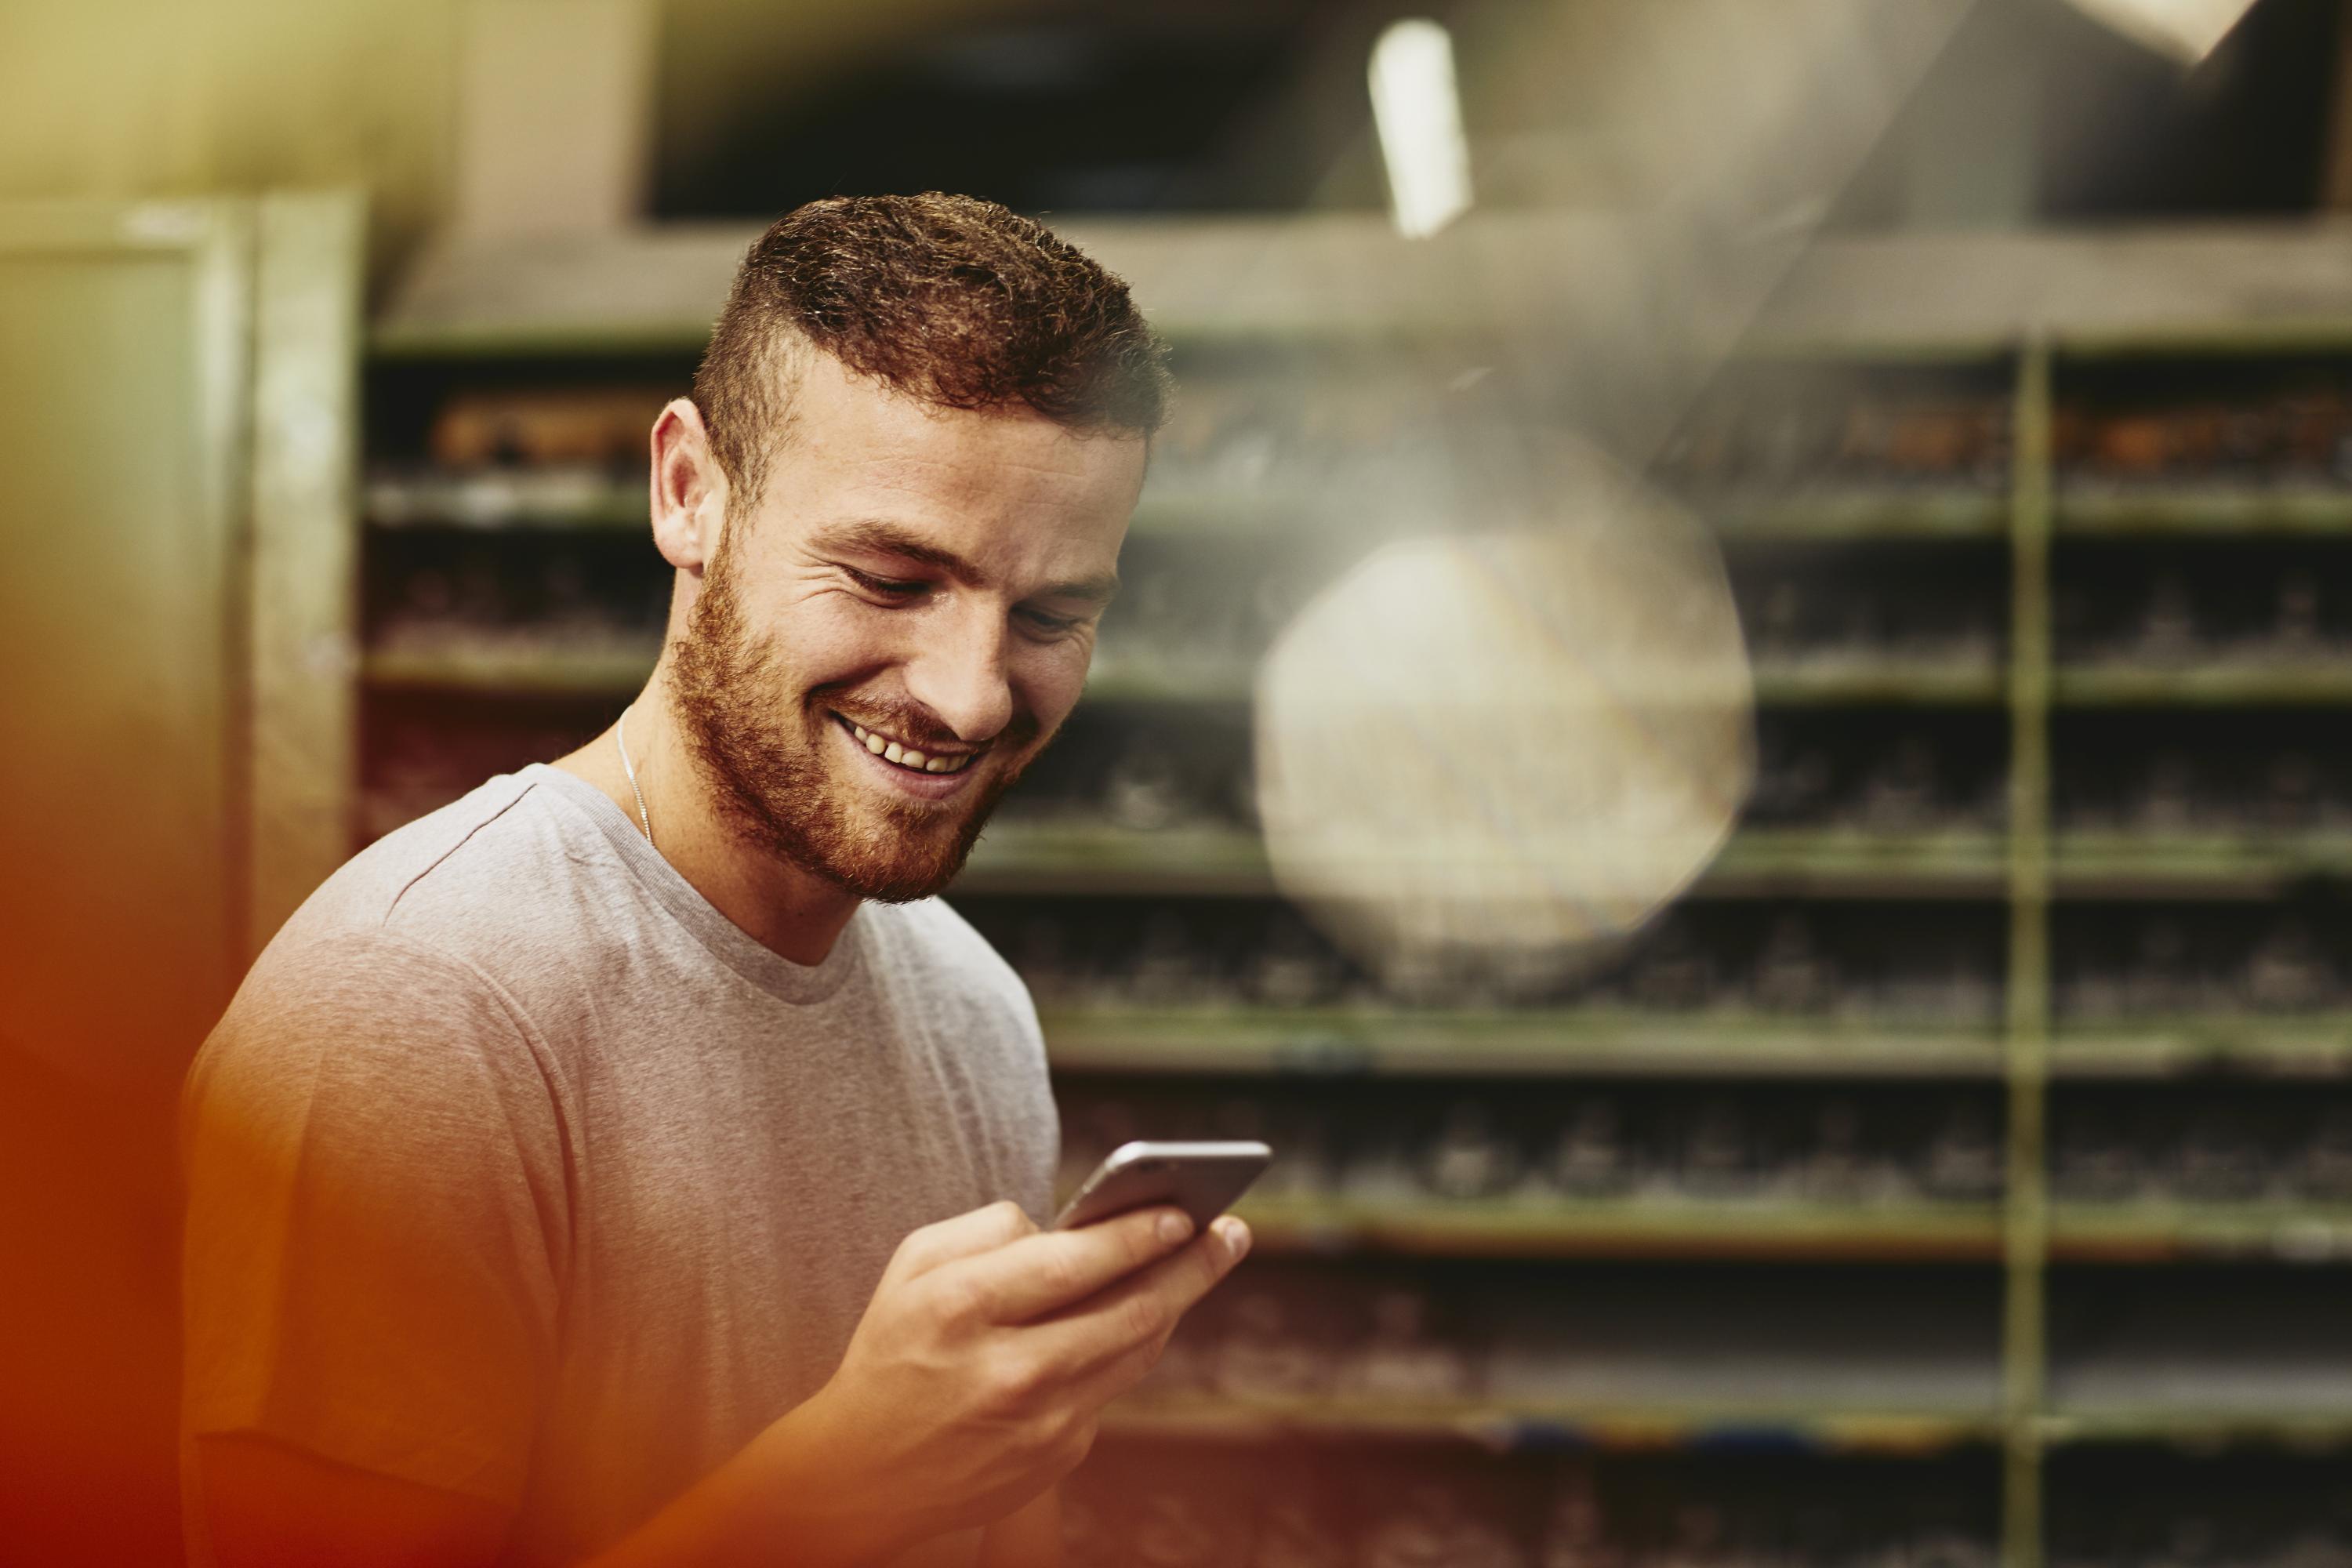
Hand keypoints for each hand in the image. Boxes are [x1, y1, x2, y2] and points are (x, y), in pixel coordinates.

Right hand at [781, 1199, 1248, 1552]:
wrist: (861, 1474)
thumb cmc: (893, 1350)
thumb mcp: (913, 1268)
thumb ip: (990, 1229)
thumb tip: (1068, 1222)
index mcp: (962, 1308)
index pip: (1073, 1263)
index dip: (1137, 1234)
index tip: (1183, 1210)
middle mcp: (1007, 1369)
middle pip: (1130, 1309)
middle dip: (1192, 1265)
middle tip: (1229, 1230)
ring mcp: (1039, 1422)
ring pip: (1135, 1349)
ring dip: (1175, 1302)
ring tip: (1200, 1261)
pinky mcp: (1058, 1456)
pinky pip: (1112, 1387)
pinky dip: (1128, 1347)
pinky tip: (1142, 1315)